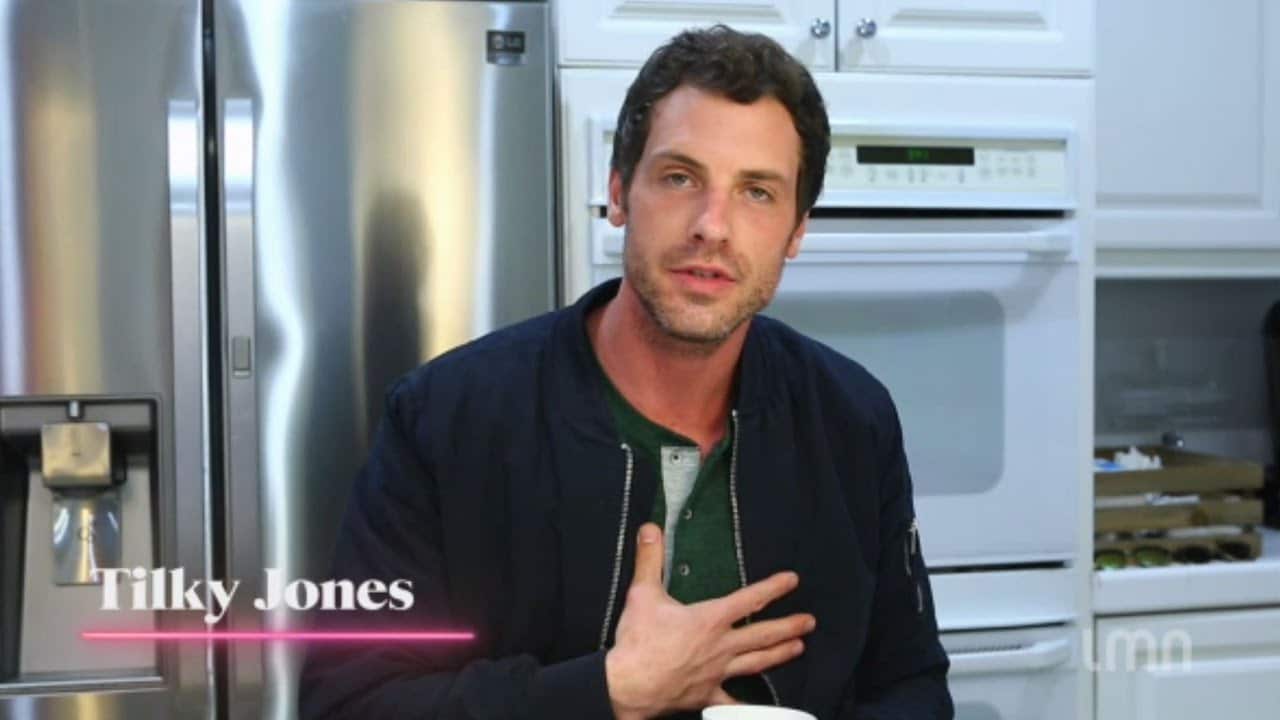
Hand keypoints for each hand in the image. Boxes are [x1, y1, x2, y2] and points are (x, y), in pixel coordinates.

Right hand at [605, 523, 814, 719]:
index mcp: (710, 619)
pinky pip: (733, 703)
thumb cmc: (638, 642)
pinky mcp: (707, 695)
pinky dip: (747, 706)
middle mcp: (721, 646)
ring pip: (757, 663)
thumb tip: (650, 529)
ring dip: (780, 654)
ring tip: (798, 648)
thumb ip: (650, 559)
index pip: (750, 599)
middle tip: (809, 622)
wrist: (629, 685)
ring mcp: (717, 673)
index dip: (774, 588)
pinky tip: (759, 709)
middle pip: (763, 634)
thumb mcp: (642, 593)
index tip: (792, 581)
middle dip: (789, 626)